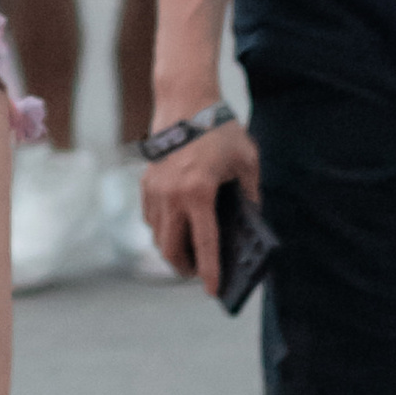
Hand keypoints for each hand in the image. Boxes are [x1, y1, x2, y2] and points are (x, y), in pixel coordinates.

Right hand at [139, 112, 260, 291]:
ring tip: (189, 253)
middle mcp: (172, 196)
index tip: (213, 292)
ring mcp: (154, 191)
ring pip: (158, 237)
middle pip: (171, 250)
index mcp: (199, 193)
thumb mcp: (246, 163)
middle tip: (199, 273)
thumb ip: (249, 197)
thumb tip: (249, 226)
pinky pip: (151, 219)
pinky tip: (178, 228)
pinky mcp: (145, 184)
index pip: (205, 245)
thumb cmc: (220, 131)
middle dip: (185, 267)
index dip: (210, 272)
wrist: (185, 102)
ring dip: (172, 250)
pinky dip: (163, 230)